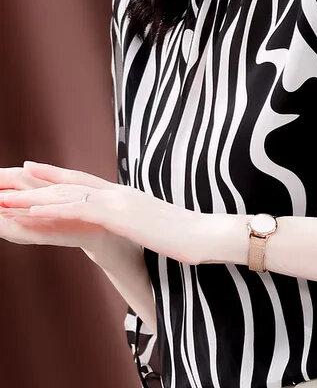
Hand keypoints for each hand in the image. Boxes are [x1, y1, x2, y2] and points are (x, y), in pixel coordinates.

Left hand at [0, 161, 244, 264]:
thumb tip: (132, 224)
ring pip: (68, 194)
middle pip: (70, 182)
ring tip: (5, 197)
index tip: (34, 169)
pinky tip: (29, 210)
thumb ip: (138, 219)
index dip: (57, 175)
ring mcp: (120, 201)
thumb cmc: (186, 235)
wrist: (207, 235)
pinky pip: (78, 209)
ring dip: (33, 196)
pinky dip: (51, 208)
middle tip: (7, 177)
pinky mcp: (121, 215)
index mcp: (127, 194)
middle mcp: (120, 192)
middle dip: (37, 181)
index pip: (85, 181)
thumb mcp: (154, 224)